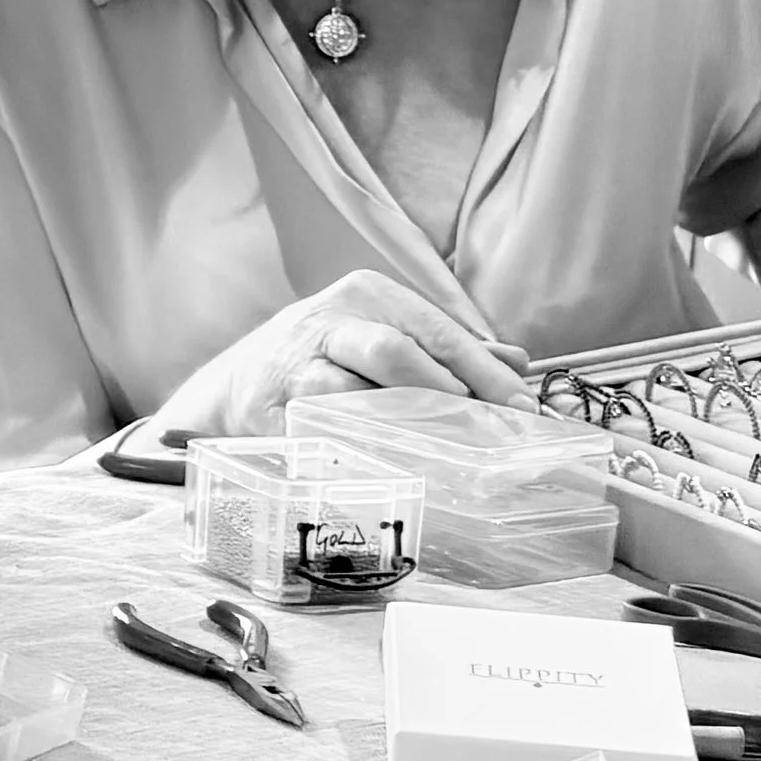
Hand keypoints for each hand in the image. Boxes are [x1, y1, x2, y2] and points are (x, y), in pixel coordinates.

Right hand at [179, 271, 537, 436]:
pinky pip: (327, 438)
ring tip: (441, 453)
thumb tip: (516, 363)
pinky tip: (388, 466)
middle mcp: (330, 322)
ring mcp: (297, 368)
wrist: (236, 384)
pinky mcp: (274, 413)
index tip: (525, 410)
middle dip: (447, 395)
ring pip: (358, 399)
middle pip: (396, 354)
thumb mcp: (381, 334)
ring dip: (405, 430)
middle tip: (486, 432)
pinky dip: (362, 453)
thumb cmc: (324, 358)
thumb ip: (446, 347)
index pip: (439, 332)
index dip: (487, 374)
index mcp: (367, 294)